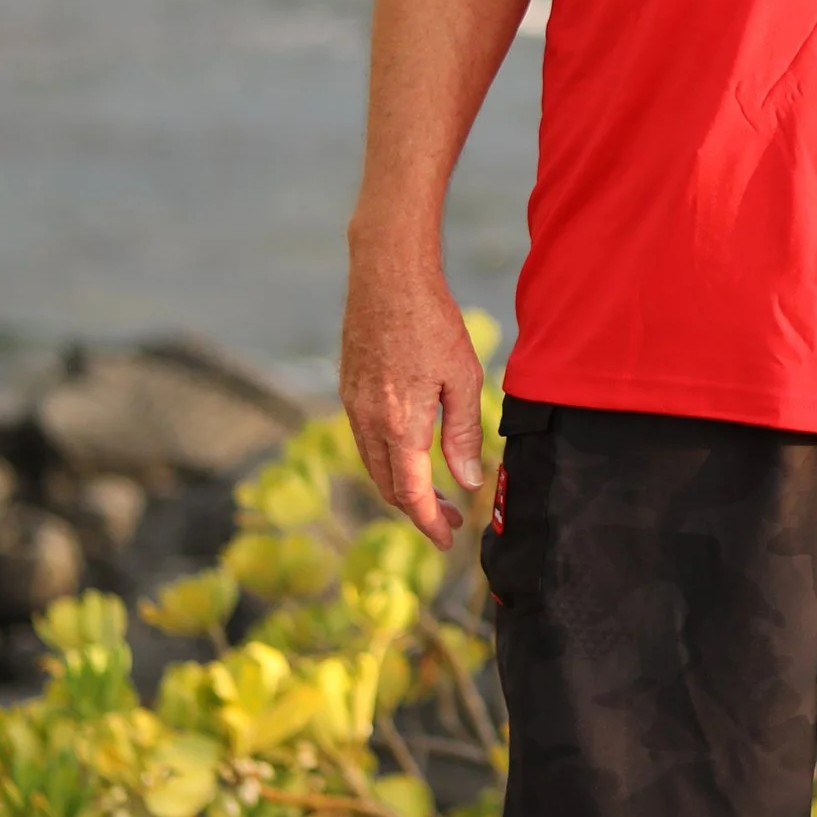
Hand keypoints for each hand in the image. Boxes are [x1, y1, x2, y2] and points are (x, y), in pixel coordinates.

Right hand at [340, 238, 484, 545]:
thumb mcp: (463, 380)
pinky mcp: (348, 388)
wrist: (387, 276)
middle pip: (388, 486)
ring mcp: (353, 405)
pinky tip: (411, 451)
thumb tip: (468, 482)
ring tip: (435, 491)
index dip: (430, 523)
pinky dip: (387, 459)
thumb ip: (463, 436)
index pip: (412, 494)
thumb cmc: (433, 322)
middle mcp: (368, 421)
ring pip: (373, 464)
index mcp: (400, 425)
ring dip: (401, 485)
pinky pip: (365, 439)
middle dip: (418, 510)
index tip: (449, 540)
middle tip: (451, 518)